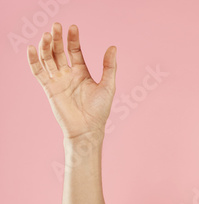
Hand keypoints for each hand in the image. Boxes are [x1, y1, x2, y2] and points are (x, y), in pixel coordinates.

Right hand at [27, 23, 116, 138]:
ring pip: (48, 59)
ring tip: (47, 35)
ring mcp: (58, 80)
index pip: (74, 50)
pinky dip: (34, 60)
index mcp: (82, 72)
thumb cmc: (100, 110)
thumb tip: (113, 47)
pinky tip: (32, 48)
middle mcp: (68, 74)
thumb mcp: (108, 85)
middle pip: (59, 51)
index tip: (73, 27)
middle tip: (56, 26)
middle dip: (57, 38)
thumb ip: (109, 66)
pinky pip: (38, 72)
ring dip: (46, 46)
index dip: (73, 39)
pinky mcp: (49, 88)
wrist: (88, 128)